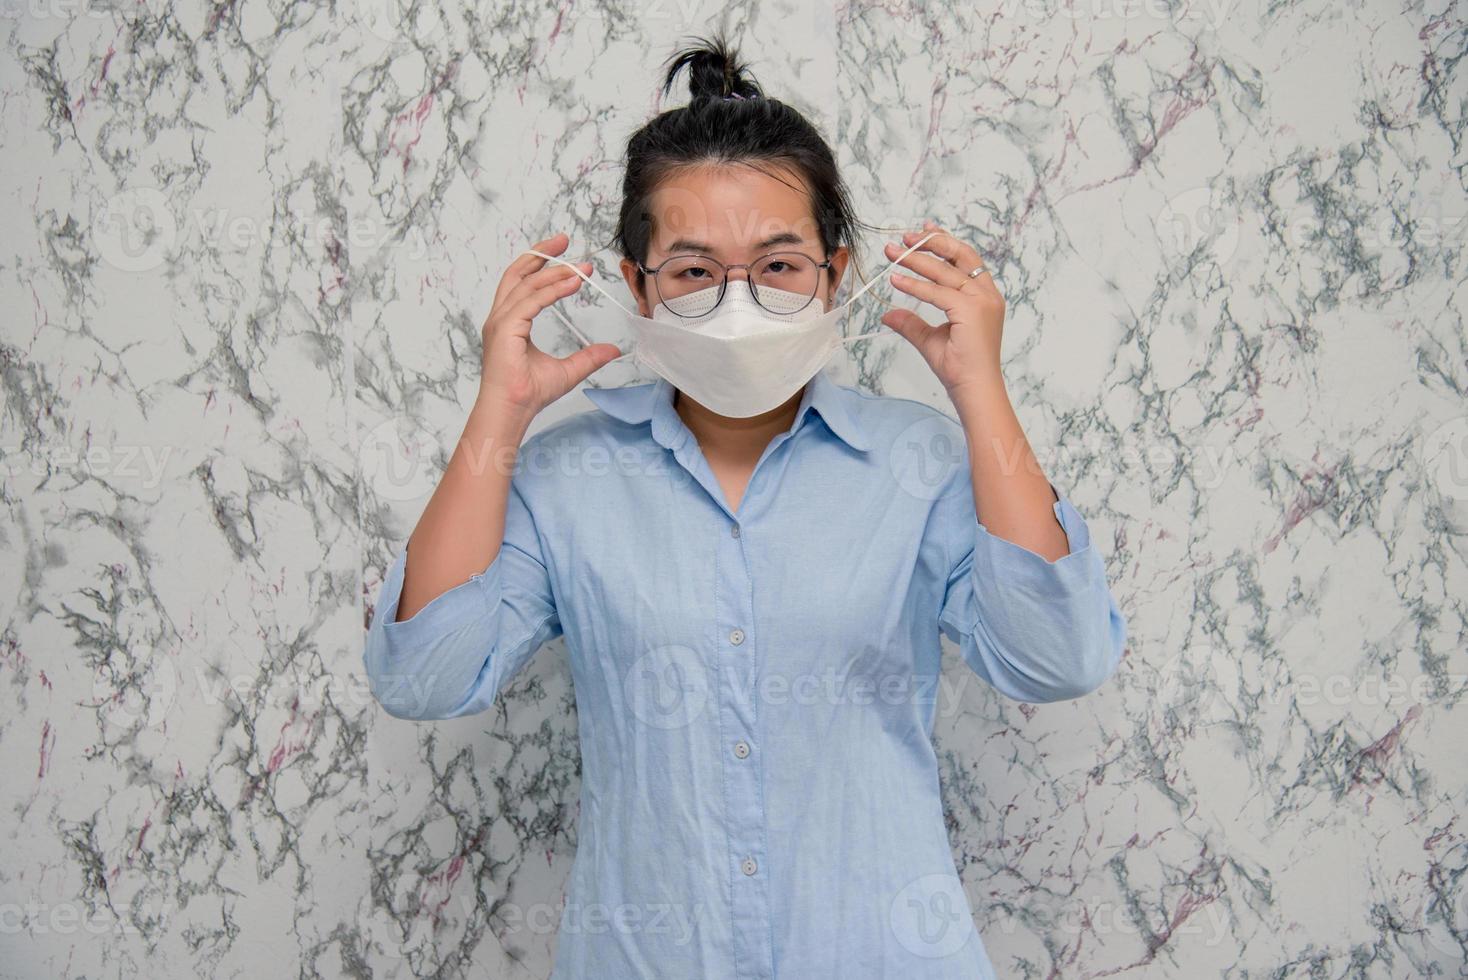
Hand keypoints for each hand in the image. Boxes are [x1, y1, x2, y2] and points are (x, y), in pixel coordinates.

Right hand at [478, 232, 621, 420]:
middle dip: (541, 253)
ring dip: (555, 272)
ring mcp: (500, 322)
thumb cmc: (528, 394)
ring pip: (527, 285)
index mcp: (510, 322)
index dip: (542, 264)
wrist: (512, 411)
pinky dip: (552, 291)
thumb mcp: (568, 371)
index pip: (523, 283)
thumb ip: (588, 357)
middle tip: (564, 239)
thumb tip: (613, 350)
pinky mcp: (504, 330)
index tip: (566, 253)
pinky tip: (573, 283)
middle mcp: (501, 318)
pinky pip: (530, 302)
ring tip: (581, 267)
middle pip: (518, 273)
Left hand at [880, 220, 1005, 400]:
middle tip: (904, 236)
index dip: (944, 242)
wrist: (974, 390)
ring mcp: (982, 301)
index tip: (922, 230)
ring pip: (946, 271)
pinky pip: (939, 292)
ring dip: (916, 259)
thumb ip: (912, 324)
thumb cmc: (960, 368)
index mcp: (984, 296)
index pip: (964, 260)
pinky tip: (896, 280)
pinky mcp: (973, 311)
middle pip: (959, 256)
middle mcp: (987, 295)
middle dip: (930, 242)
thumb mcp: (931, 340)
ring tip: (892, 252)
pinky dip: (915, 285)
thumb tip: (888, 314)